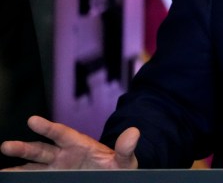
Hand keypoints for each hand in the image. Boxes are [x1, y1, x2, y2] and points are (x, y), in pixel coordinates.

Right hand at [0, 116, 138, 169]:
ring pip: (32, 166)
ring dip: (16, 168)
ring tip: (1, 171)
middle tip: (6, 146)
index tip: (32, 120)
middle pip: (40, 150)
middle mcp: (64, 155)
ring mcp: (57, 168)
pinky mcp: (54, 179)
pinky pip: (36, 180)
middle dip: (23, 147)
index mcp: (79, 144)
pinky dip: (23, 181)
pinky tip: (10, 180)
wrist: (115, 177)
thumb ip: (126, 148)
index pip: (62, 134)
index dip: (48, 127)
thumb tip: (134, 132)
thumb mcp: (125, 160)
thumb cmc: (119, 167)